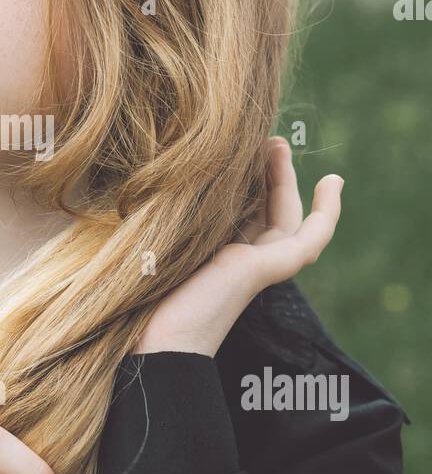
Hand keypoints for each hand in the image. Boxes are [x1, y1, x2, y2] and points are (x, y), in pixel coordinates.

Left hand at [131, 136, 343, 357]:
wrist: (156, 335)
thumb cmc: (141, 289)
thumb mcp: (157, 235)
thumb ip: (169, 211)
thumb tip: (158, 170)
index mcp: (210, 256)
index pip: (238, 214)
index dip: (247, 184)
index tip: (247, 152)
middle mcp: (238, 261)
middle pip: (264, 209)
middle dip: (267, 172)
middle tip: (266, 138)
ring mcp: (260, 266)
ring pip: (286, 215)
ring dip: (287, 177)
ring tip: (279, 142)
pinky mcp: (274, 266)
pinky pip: (312, 237)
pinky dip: (327, 211)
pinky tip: (333, 182)